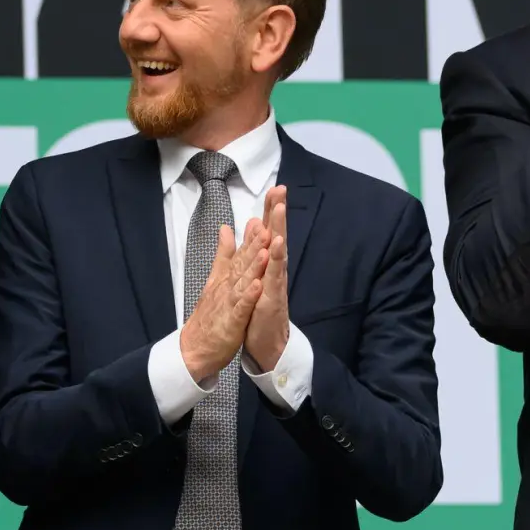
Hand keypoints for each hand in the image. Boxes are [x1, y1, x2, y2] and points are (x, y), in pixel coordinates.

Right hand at [179, 221, 268, 381]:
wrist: (194, 348)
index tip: (263, 218)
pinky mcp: (231, 321)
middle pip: (242, 263)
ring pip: (242, 282)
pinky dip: (249, 296)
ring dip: (253, 266)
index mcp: (226, 277)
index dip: (251, 237)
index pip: (240, 253)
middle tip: (266, 226)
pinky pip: (241, 307)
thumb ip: (223, 254)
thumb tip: (226, 228)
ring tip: (265, 251)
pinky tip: (258, 285)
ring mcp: (228, 303)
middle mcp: (226, 286)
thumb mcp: (215, 279)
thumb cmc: (209, 315)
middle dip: (254, 245)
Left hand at [244, 186, 289, 371]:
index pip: (269, 232)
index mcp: (267, 264)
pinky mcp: (274, 298)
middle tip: (281, 189)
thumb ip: (250, 249)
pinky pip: (275, 278)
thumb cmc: (259, 308)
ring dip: (279, 232)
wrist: (266, 341)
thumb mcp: (252, 274)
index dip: (270, 211)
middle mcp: (275, 270)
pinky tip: (276, 246)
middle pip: (277, 236)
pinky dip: (276, 262)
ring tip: (279, 211)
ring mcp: (276, 283)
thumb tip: (248, 224)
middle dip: (278, 213)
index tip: (274, 188)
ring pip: (279, 253)